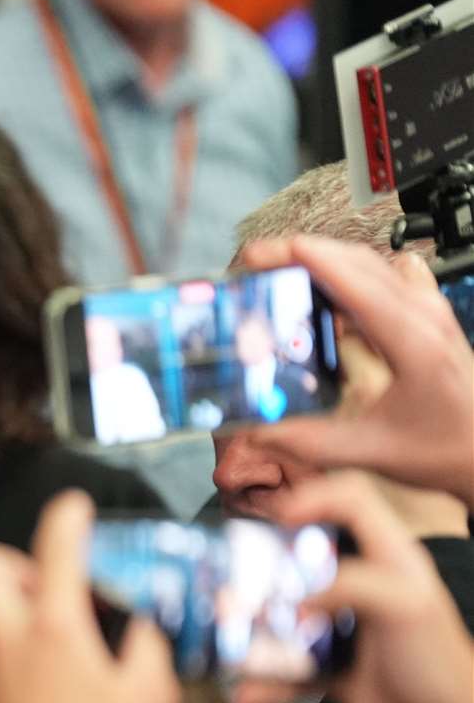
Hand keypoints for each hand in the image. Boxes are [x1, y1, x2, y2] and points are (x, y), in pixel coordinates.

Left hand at [0, 490, 180, 702]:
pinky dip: (22, 647)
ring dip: (21, 604)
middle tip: (51, 579)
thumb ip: (149, 641)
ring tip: (67, 631)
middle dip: (13, 557)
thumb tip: (144, 617)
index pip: (55, 548)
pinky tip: (58, 676)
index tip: (75, 508)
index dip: (66, 517)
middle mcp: (9, 639)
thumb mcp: (151, 695)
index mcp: (53, 629)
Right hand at [237, 235, 473, 510]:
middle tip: (255, 262)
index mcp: (413, 342)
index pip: (352, 278)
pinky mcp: (427, 316)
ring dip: (322, 259)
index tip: (260, 254)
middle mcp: (424, 316)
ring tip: (279, 270)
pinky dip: (347, 273)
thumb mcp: (371, 451)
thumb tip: (256, 431)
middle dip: (300, 252)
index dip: (301, 257)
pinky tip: (324, 291)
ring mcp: (429, 311)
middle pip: (356, 260)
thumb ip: (307, 442)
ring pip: (371, 263)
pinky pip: (384, 276)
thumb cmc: (447, 449)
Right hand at [237, 472, 473, 702]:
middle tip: (236, 580)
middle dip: (265, 568)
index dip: (313, 496)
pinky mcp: (335, 670)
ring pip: (287, 614)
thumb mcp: (405, 607)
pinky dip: (266, 682)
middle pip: (304, 557)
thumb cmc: (442, 671)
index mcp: (393, 560)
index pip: (352, 500)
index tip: (275, 516)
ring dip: (257, 631)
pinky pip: (288, 667)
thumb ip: (351, 582)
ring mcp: (348, 630)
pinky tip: (251, 693)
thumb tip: (292, 595)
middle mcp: (367, 588)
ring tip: (233, 641)